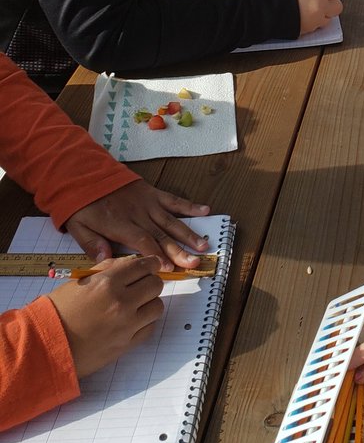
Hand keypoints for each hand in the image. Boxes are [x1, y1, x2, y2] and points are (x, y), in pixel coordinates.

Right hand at [49, 256, 164, 378]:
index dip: (150, 263)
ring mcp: (126, 325)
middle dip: (150, 281)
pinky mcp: (126, 344)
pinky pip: (150, 327)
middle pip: (155, 284)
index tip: (150, 266)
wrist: (45, 346)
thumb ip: (108, 269)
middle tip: (140, 285)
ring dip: (149, 302)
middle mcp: (121, 302)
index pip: (144, 265)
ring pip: (157, 306)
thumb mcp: (79, 281)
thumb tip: (130, 263)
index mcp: (108, 282)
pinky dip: (145, 322)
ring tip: (135, 304)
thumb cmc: (58, 312)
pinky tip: (132, 320)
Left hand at [65, 180, 210, 269]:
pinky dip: (189, 206)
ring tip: (203, 245)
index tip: (169, 268)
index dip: (156, 255)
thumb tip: (105, 260)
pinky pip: (173, 200)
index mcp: (119, 224)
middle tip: (194, 262)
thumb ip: (91, 243)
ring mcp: (148, 203)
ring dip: (188, 234)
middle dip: (179, 250)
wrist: (86, 173)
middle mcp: (138, 214)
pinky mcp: (153, 193)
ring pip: (171, 220)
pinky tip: (205, 210)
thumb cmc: (82, 205)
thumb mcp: (77, 226)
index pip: (142, 241)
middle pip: (161, 235)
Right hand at [290, 0, 341, 33]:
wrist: (266, 11)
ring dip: (323, 14)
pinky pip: (318, 26)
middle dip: (331, 3)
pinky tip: (305, 18)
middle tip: (322, 1)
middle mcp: (320, 6)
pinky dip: (314, 22)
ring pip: (329, 18)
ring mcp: (316, 20)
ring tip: (312, 11)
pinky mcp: (309, 30)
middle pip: (338, 6)